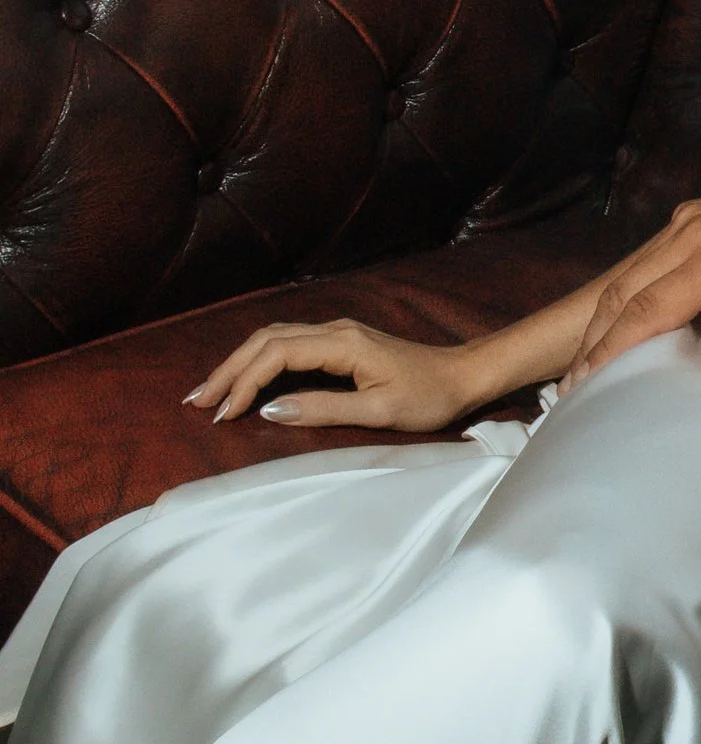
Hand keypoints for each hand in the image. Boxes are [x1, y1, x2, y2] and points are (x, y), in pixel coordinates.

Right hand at [185, 319, 480, 431]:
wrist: (463, 375)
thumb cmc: (429, 397)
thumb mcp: (379, 412)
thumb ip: (323, 408)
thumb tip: (270, 410)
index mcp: (342, 343)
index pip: (276, 356)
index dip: (244, 383)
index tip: (223, 414)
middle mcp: (334, 330)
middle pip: (265, 340)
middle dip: (228, 370)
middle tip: (195, 402)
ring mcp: (337, 333)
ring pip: (273, 339)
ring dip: (239, 363)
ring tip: (210, 392)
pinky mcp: (340, 342)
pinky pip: (288, 345)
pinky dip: (259, 361)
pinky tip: (246, 380)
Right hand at [562, 161, 700, 391]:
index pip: (649, 310)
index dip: (615, 349)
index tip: (589, 384)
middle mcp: (691, 234)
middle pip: (625, 292)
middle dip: (596, 340)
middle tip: (574, 387)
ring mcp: (689, 221)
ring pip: (630, 273)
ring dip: (605, 317)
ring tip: (587, 363)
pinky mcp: (694, 216)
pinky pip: (647, 259)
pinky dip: (626, 294)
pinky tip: (620, 321)